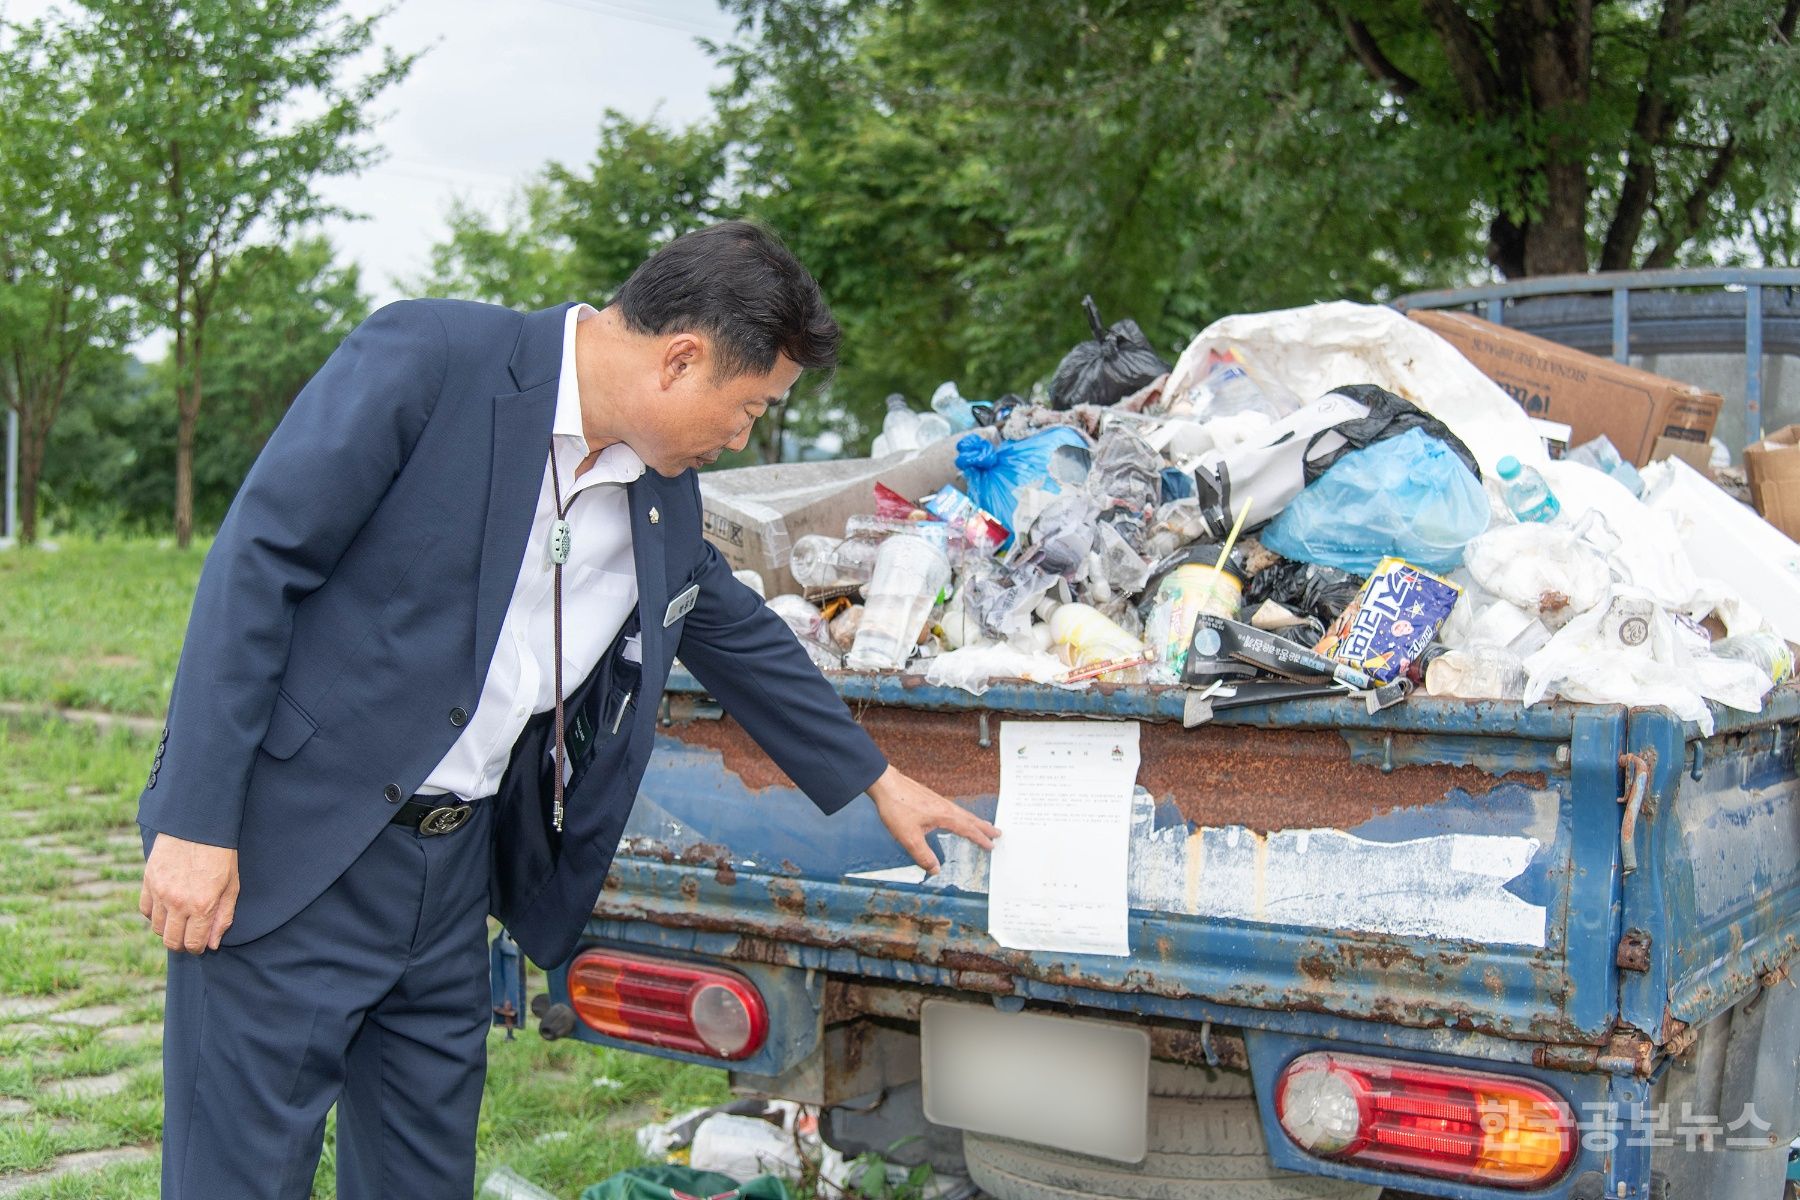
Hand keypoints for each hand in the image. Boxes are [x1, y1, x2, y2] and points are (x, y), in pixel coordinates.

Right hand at [140, 834, 239, 952]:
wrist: (199, 825)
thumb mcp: (232, 886)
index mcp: (202, 905)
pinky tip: (167, 908)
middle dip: (181, 943)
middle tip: (190, 936)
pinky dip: (154, 914)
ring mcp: (160, 892)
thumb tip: (213, 944)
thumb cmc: (222, 855)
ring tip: (180, 920)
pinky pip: (145, 910)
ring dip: (168, 929)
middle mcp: (178, 903)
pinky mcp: (148, 881)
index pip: (192, 943)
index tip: (201, 943)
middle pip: (171, 941)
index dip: (197, 948)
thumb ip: (223, 917)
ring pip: (156, 928)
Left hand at [866, 765, 999, 875]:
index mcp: (945, 816)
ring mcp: (939, 801)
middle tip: (998, 833)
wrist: (885, 784)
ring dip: (975, 821)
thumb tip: (935, 870)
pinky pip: (954, 809)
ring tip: (983, 826)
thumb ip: (923, 855)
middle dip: (984, 827)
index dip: (980, 839)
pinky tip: (957, 817)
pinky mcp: (930, 799)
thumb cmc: (897, 808)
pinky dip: (963, 816)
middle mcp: (946, 807)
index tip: (991, 846)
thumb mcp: (909, 837)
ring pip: (962, 813)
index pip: (968, 830)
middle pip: (970, 819)